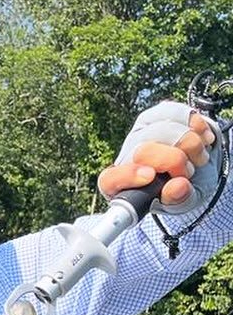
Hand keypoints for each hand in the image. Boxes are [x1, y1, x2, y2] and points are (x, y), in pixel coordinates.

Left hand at [98, 103, 217, 211]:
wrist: (197, 167)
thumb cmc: (180, 188)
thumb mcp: (181, 203)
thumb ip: (178, 199)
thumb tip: (178, 187)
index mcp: (121, 185)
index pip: (111, 179)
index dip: (128, 175)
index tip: (150, 176)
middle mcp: (126, 156)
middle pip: (144, 150)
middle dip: (175, 160)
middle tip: (189, 172)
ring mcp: (140, 131)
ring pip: (164, 128)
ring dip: (192, 144)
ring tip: (198, 159)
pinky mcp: (157, 113)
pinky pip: (177, 112)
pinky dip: (197, 126)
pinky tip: (202, 139)